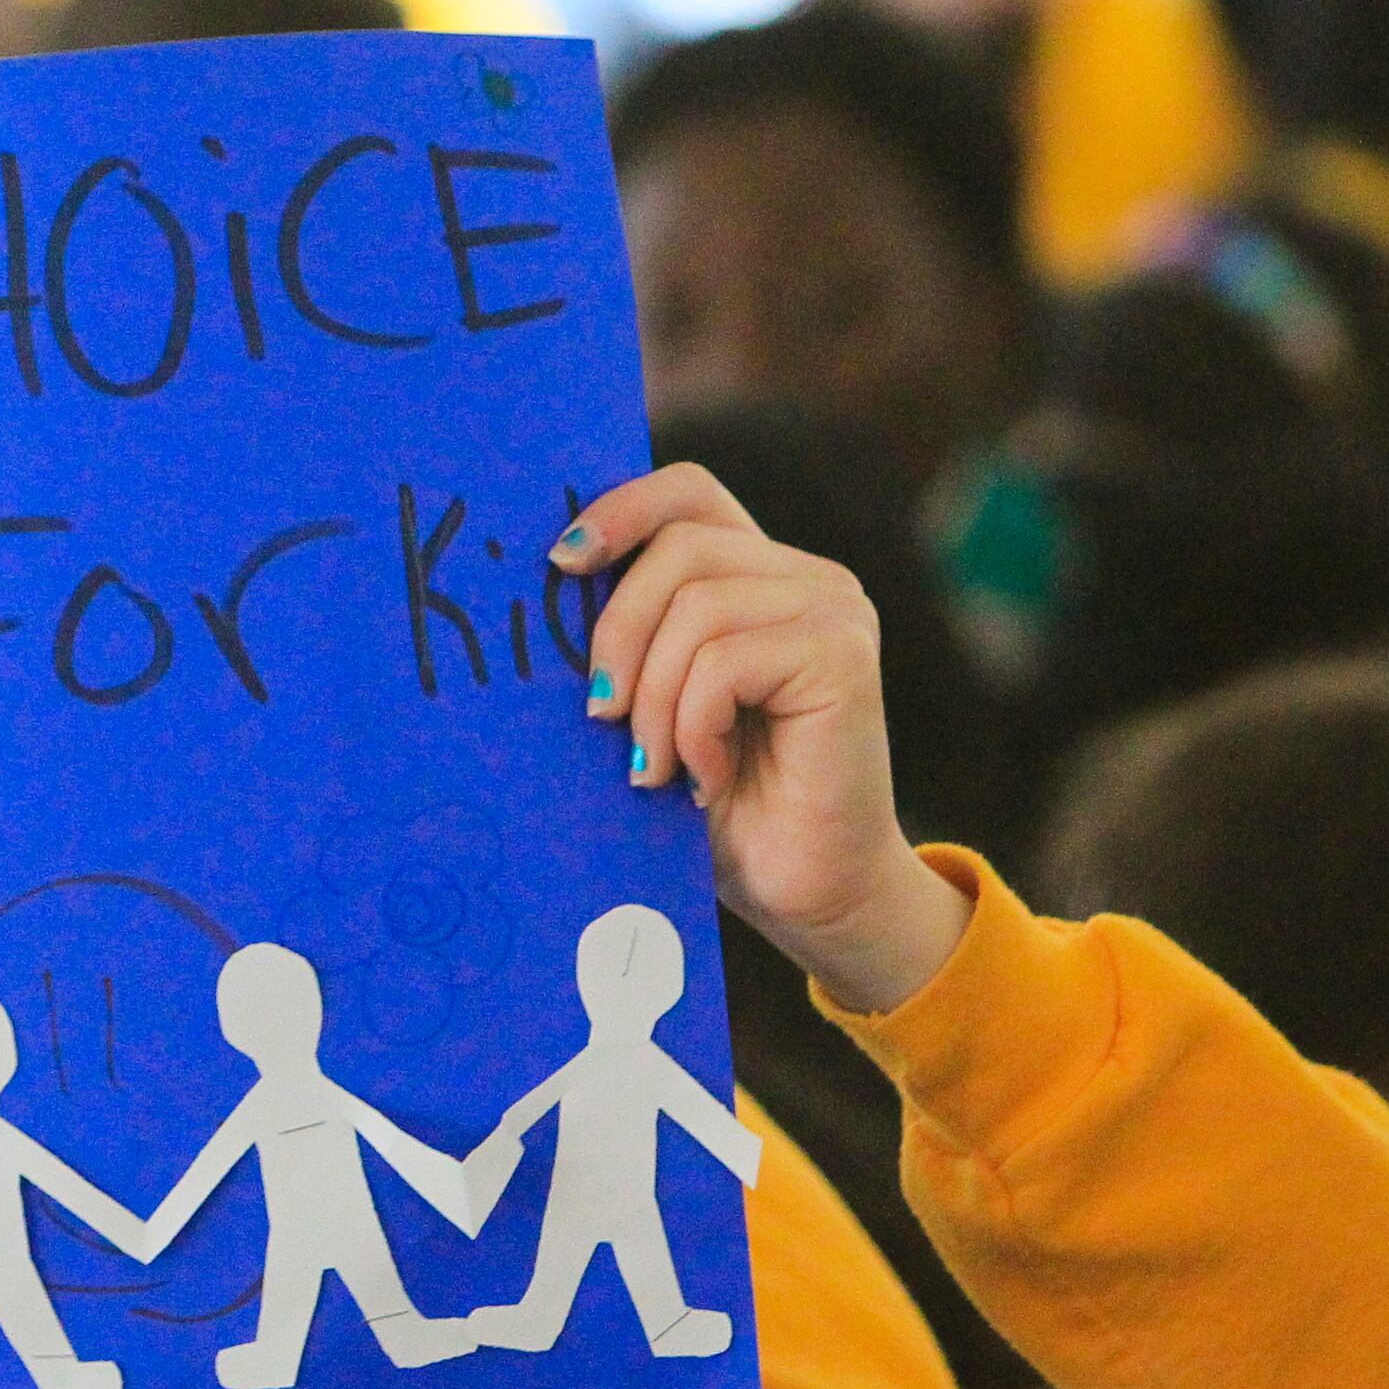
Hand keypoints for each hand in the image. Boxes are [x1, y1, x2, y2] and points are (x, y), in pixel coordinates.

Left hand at [564, 464, 967, 1014]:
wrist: (806, 896)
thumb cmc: (723, 813)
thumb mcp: (654, 714)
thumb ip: (628, 649)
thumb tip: (544, 592)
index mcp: (759, 578)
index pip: (687, 492)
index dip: (619, 511)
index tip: (559, 565)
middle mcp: (806, 580)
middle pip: (677, 546)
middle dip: (616, 633)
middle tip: (601, 719)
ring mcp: (833, 612)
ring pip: (695, 606)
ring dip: (653, 699)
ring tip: (656, 768)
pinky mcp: (843, 657)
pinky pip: (725, 660)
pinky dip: (693, 726)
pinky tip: (704, 778)